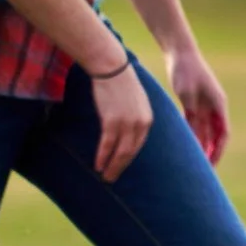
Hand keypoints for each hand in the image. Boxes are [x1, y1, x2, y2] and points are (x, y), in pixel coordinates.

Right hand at [90, 58, 154, 182]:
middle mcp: (140, 123)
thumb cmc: (120, 82)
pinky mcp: (112, 120)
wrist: (111, 67)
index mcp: (148, 119)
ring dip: (112, 166)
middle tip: (112, 178)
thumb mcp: (136, 101)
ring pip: (120, 152)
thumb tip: (129, 130)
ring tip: (105, 176)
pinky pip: (107, 144)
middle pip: (131, 152)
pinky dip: (102, 157)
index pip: (139, 145)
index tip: (121, 166)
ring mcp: (127, 123)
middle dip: (121, 167)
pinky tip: (98, 165)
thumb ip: (135, 117)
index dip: (129, 158)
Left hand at [165, 47, 229, 163]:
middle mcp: (215, 108)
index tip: (211, 165)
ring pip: (205, 132)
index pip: (223, 134)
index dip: (218, 150)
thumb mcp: (187, 93)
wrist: (180, 53)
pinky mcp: (195, 103)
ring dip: (201, 146)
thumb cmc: (185, 71)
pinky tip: (186, 146)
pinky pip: (195, 125)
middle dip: (211, 153)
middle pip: (215, 136)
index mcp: (219, 105)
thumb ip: (191, 113)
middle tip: (204, 172)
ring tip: (194, 163)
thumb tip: (193, 135)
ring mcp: (206, 106)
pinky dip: (193, 136)